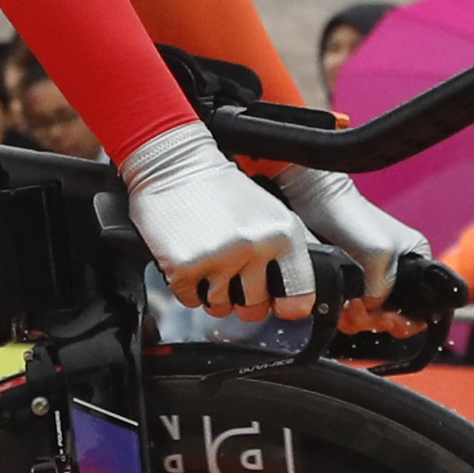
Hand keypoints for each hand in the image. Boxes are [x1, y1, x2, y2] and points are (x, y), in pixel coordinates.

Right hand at [120, 127, 312, 320]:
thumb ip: (285, 252)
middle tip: (230, 277)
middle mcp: (254, 247)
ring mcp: (219, 258)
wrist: (175, 165)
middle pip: (254, 307)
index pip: (298, 295)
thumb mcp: (268, 212)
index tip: (278, 304)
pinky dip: (186, 287)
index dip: (287, 305)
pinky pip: (189, 299)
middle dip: (241, 300)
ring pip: (219, 306)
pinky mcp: (185, 266)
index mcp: (283, 234)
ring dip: (210, 292)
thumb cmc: (220, 188)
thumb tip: (298, 297)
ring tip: (207, 261)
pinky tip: (188, 260)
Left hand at [279, 164, 429, 315]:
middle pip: (397, 316)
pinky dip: (347, 315)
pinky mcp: (352, 283)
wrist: (317, 203)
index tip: (390, 322)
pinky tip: (340, 308)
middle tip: (362, 312)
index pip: (427, 305)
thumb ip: (384, 286)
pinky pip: (355, 312)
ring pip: (373, 318)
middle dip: (379, 321)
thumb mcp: (380, 252)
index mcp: (417, 263)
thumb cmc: (354, 218)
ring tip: (348, 308)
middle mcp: (399, 274)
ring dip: (360, 320)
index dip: (409, 321)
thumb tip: (373, 309)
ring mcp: (374, 281)